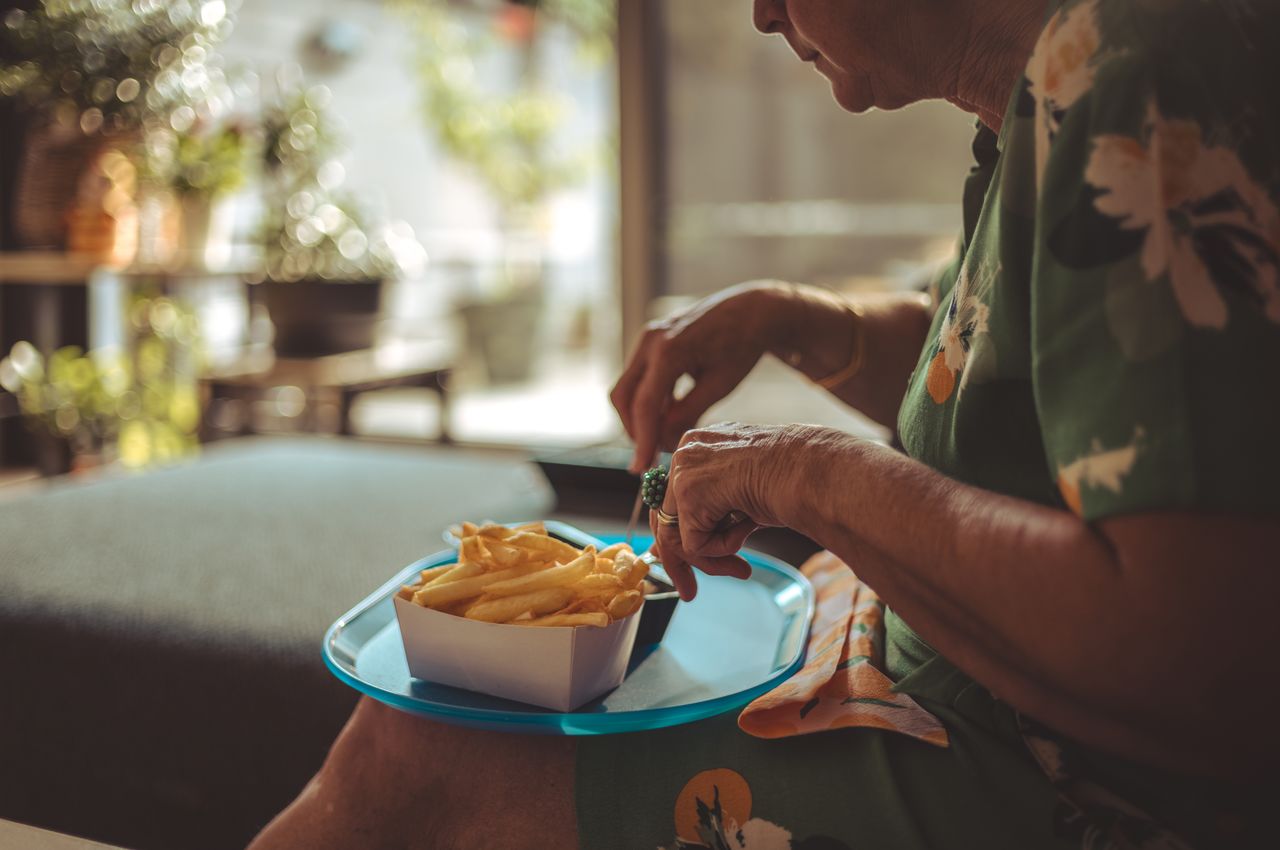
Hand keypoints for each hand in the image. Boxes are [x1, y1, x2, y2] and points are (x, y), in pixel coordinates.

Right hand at [611, 282, 794, 472]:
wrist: (749, 311)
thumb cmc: (740, 348)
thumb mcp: (719, 387)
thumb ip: (687, 415)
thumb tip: (660, 444)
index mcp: (669, 350)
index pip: (645, 405)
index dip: (641, 440)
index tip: (641, 468)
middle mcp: (650, 340)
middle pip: (623, 396)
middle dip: (634, 429)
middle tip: (652, 455)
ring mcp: (647, 338)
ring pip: (627, 388)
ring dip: (641, 415)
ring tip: (666, 435)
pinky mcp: (650, 341)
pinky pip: (638, 377)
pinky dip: (649, 399)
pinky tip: (670, 413)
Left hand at [650, 422, 821, 599]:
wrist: (811, 472)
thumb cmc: (793, 482)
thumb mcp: (744, 494)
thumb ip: (714, 511)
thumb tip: (685, 548)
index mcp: (700, 446)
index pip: (672, 498)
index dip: (676, 534)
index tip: (681, 561)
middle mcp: (686, 452)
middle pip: (666, 519)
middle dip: (683, 560)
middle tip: (690, 592)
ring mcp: (684, 469)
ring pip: (677, 536)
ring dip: (710, 561)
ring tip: (741, 570)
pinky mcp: (689, 492)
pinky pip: (694, 543)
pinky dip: (722, 550)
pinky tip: (747, 532)